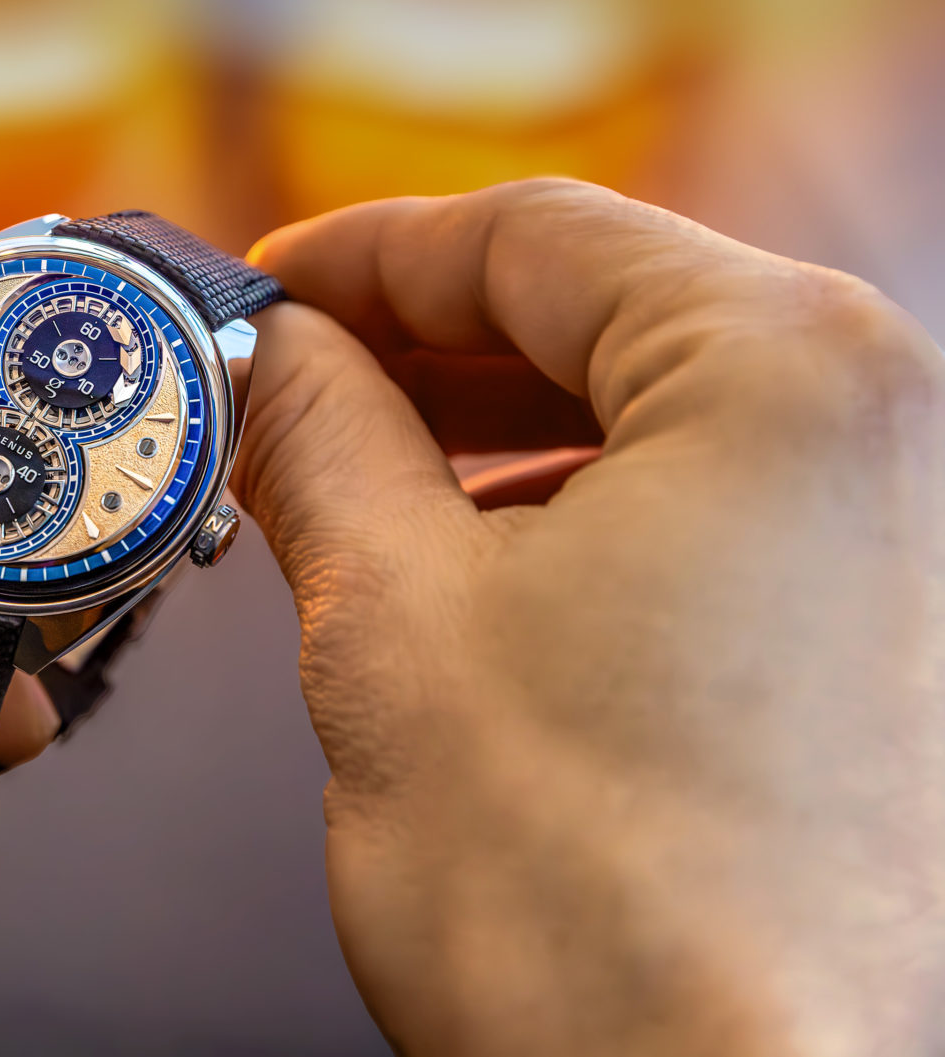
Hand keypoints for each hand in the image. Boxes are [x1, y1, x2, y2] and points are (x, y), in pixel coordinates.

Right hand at [238, 180, 944, 1053]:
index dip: (358, 254)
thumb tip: (266, 365)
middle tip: (279, 387)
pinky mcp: (886, 642)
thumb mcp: (392, 617)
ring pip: (653, 413)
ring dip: (486, 430)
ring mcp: (903, 541)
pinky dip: (571, 507)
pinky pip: (707, 509)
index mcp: (784, 368)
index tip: (259, 293)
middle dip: (416, 347)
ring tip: (348, 478)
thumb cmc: (595, 905)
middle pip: (601, 313)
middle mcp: (886, 430)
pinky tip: (473, 558)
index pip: (530, 236)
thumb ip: (317, 441)